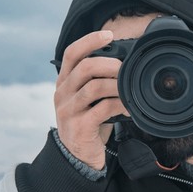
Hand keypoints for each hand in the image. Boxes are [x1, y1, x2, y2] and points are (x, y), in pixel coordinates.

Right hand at [54, 30, 127, 169]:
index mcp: (64, 82)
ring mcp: (69, 110)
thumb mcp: (87, 99)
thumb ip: (96, 81)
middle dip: (110, 64)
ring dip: (117, 85)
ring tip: (130, 89)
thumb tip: (124, 64)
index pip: (71, 53)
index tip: (109, 34)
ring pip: (94, 87)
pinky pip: (102, 109)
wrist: (77, 156)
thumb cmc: (88, 123)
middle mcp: (62, 93)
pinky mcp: (79, 126)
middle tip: (125, 69)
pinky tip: (129, 108)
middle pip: (85, 67)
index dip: (89, 40)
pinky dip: (119, 106)